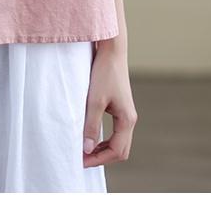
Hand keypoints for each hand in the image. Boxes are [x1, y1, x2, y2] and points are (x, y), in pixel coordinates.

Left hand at [82, 40, 137, 166]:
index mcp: (127, 120)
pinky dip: (104, 138)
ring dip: (103, 148)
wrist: (112, 51)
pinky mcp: (120, 106)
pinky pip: (115, 131)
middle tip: (82, 159)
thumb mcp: (94, 100)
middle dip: (102, 157)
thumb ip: (91, 125)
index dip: (98, 159)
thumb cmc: (104, 73)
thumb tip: (86, 149)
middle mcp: (129, 119)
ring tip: (84, 150)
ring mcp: (126, 113)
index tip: (81, 161)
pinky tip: (91, 135)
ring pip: (118, 141)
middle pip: (120, 150)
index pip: (116, 151)